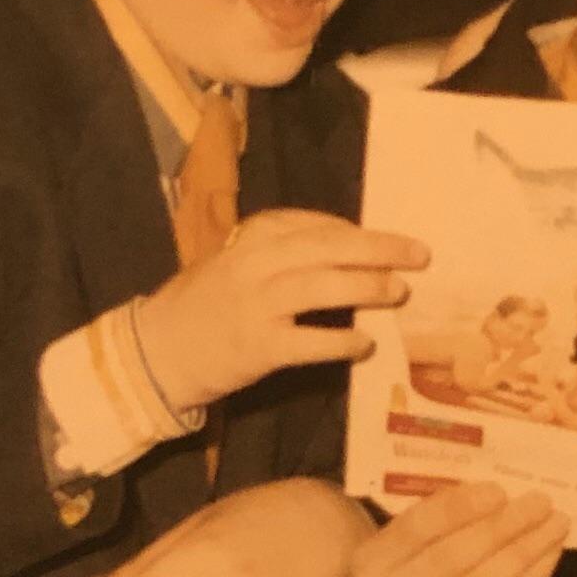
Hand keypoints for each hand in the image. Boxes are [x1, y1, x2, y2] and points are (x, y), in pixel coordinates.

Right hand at [129, 210, 428, 410]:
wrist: (157, 351)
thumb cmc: (203, 306)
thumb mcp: (235, 263)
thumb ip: (281, 255)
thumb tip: (349, 254)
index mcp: (250, 239)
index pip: (313, 225)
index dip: (355, 231)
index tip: (386, 240)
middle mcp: (254, 265)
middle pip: (327, 247)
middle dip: (378, 248)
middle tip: (419, 254)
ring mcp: (256, 306)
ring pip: (323, 287)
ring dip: (368, 287)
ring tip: (399, 292)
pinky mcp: (258, 348)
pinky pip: (312, 341)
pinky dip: (343, 342)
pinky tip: (365, 343)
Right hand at [348, 482, 565, 576]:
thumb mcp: (412, 565)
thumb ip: (437, 530)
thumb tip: (496, 492)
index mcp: (368, 567)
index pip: (416, 527)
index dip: (460, 507)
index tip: (499, 490)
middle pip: (454, 554)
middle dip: (505, 525)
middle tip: (542, 502)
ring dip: (526, 549)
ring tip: (556, 525)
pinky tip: (549, 558)